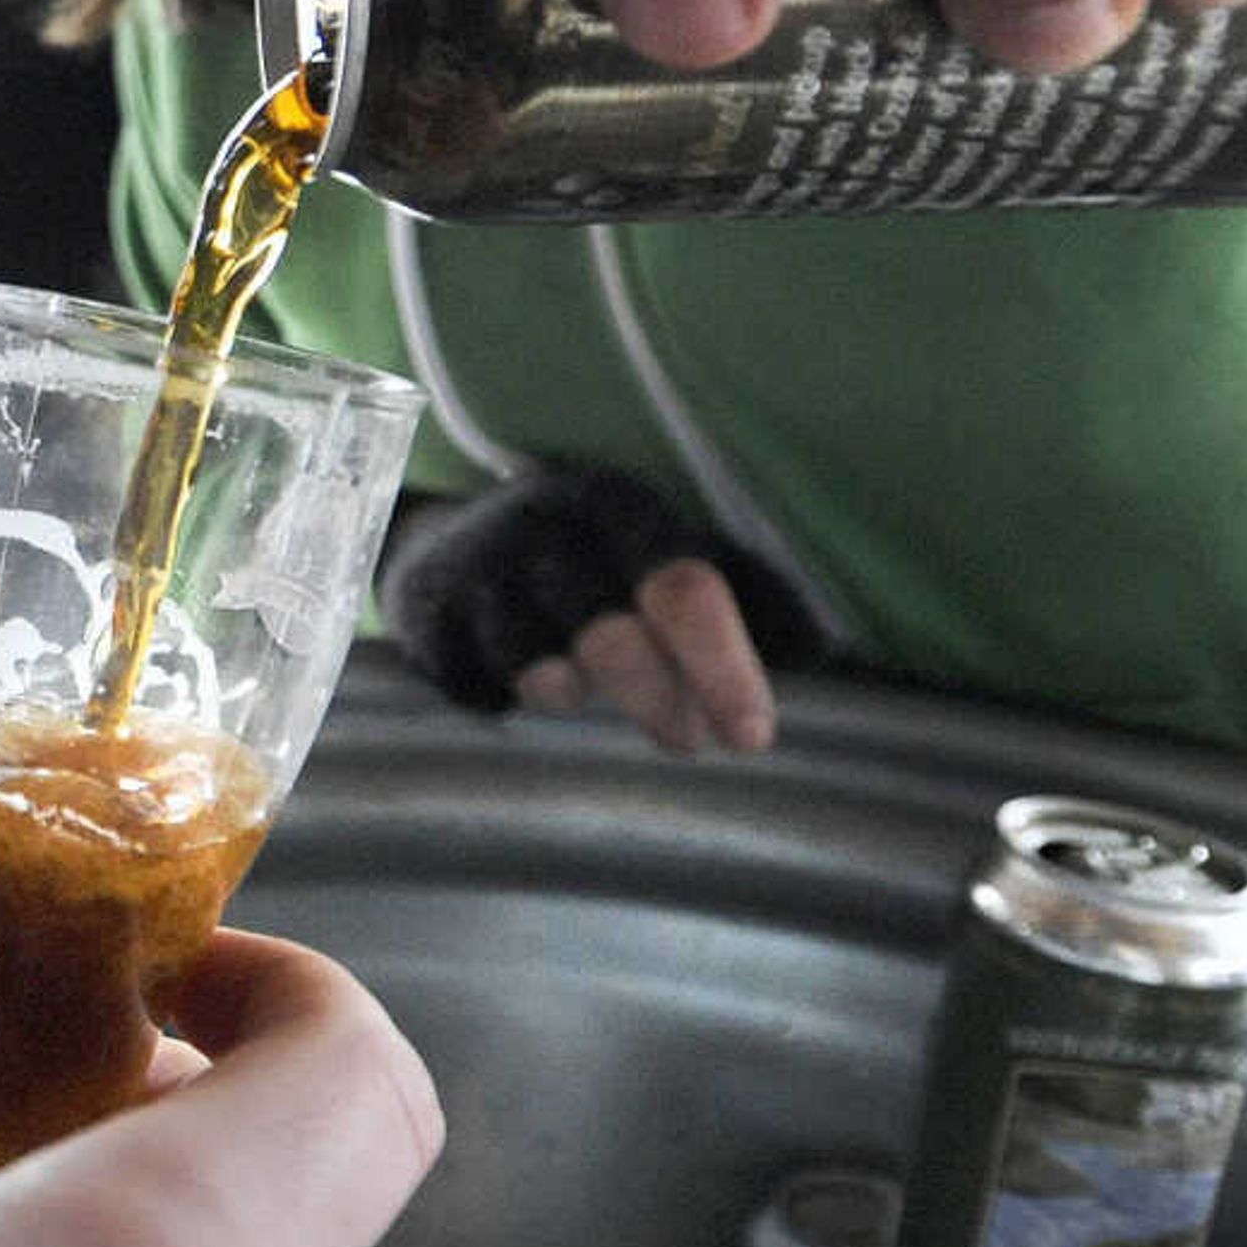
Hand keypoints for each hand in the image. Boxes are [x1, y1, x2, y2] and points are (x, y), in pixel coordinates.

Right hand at [380, 461, 803, 751]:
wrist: (448, 541)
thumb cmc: (590, 558)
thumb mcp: (660, 550)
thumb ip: (744, 593)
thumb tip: (820, 645)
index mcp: (617, 505)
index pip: (680, 586)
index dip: (723, 667)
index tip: (751, 737)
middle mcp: (542, 527)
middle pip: (611, 638)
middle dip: (662, 703)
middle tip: (691, 740)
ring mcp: (477, 571)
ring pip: (539, 668)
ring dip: (576, 696)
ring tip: (588, 692)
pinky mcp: (425, 615)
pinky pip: (475, 688)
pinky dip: (502, 700)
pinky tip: (512, 684)